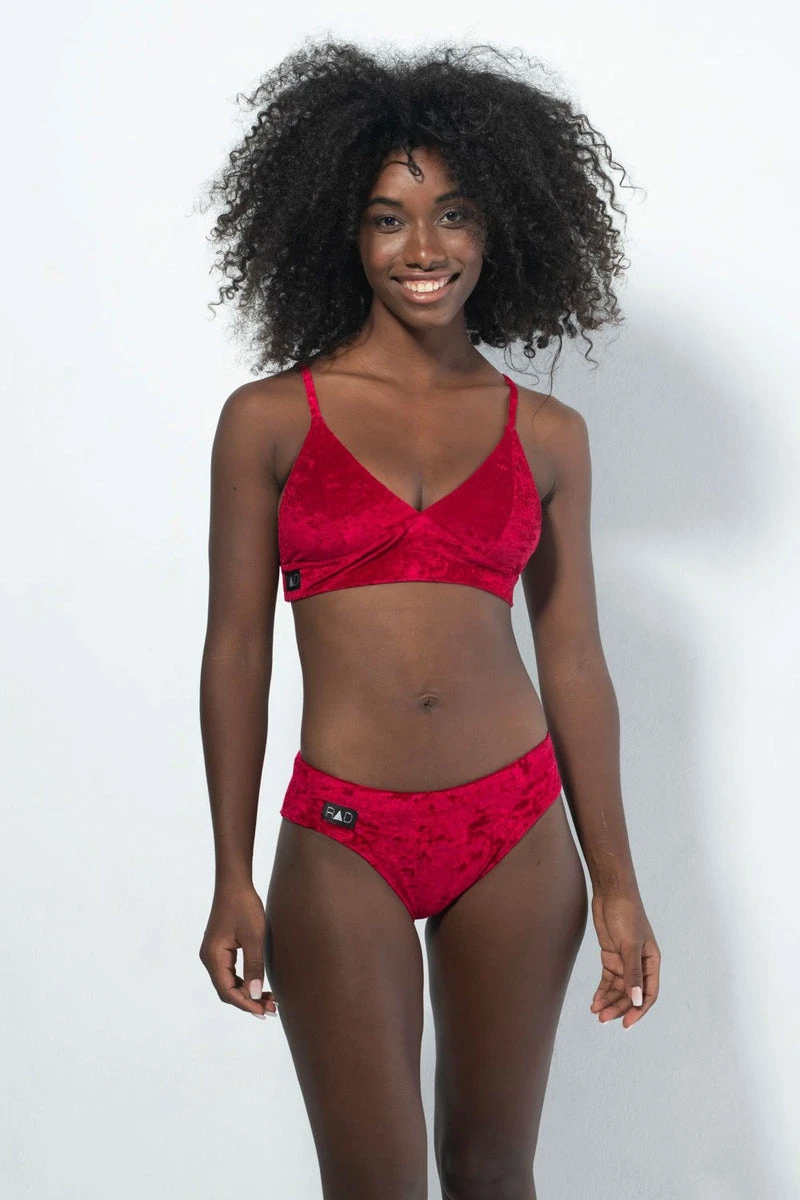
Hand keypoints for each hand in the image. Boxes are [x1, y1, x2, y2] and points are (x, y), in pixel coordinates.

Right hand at [199, 881, 278, 1019]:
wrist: (234, 883)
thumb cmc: (244, 906)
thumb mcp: (254, 937)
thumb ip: (254, 967)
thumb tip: (256, 995)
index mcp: (213, 957)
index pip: (227, 991)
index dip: (246, 1004)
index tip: (264, 1012)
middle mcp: (209, 958)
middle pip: (227, 990)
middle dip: (249, 1001)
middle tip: (272, 1009)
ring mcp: (214, 954)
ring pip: (229, 983)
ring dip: (248, 993)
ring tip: (270, 1001)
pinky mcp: (220, 949)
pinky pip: (231, 972)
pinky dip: (245, 981)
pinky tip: (260, 985)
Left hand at [589, 890, 659, 1027]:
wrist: (610, 894)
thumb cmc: (627, 914)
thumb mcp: (630, 945)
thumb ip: (633, 973)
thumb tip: (637, 999)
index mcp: (652, 962)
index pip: (649, 993)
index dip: (638, 1009)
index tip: (626, 1023)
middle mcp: (639, 964)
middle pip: (630, 994)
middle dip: (618, 1007)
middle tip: (603, 1019)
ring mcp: (624, 961)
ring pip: (618, 989)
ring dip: (608, 1001)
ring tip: (596, 1012)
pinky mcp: (611, 956)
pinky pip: (608, 980)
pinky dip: (602, 991)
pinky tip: (595, 1001)